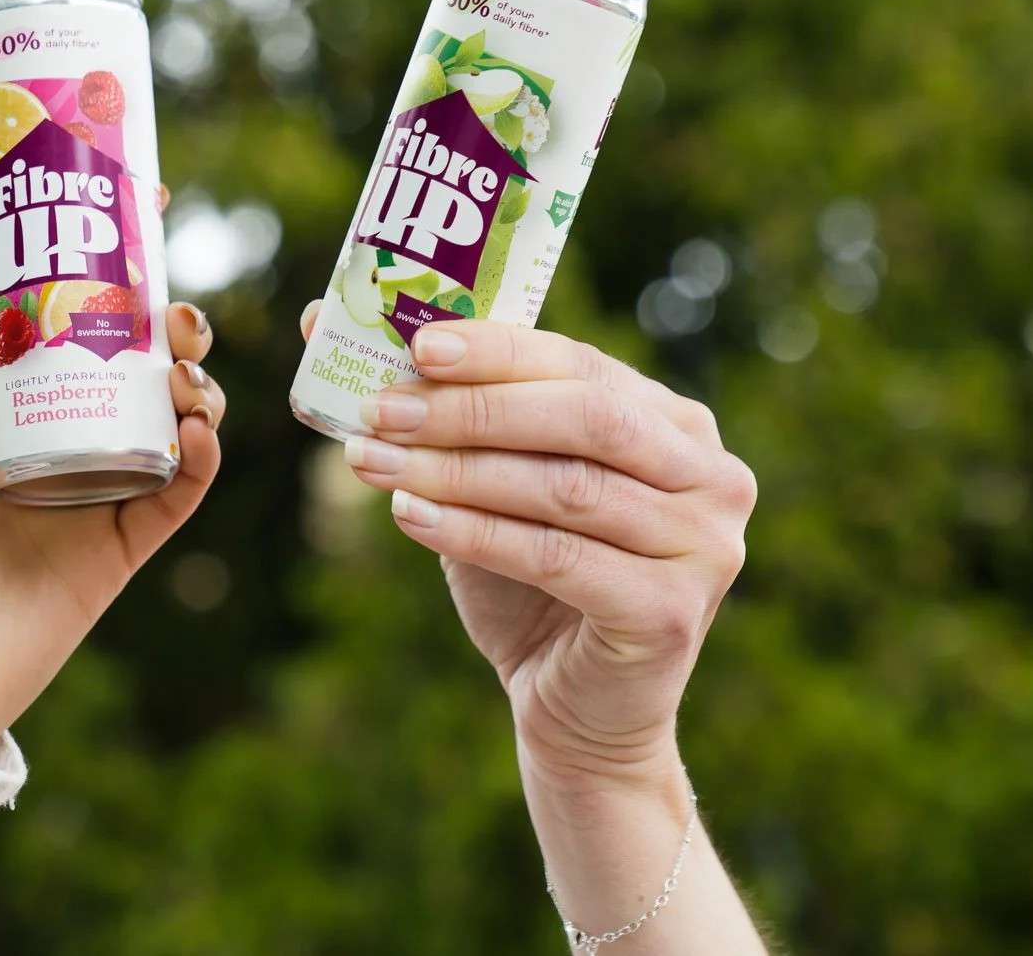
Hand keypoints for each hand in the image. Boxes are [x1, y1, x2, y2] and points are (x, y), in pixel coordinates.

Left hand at [0, 286, 225, 755]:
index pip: (46, 330)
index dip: (89, 277)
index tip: (127, 218)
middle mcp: (44, 448)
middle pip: (121, 366)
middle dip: (160, 324)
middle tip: (173, 308)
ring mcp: (85, 499)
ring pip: (160, 420)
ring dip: (190, 382)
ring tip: (187, 367)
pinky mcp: (115, 555)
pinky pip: (173, 496)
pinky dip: (197, 459)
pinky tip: (195, 430)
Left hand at [304, 303, 754, 793]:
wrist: (578, 714)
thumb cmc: (531, 586)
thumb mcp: (489, 486)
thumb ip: (439, 411)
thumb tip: (322, 319)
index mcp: (677, 426)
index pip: (583, 365)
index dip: (498, 351)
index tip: (415, 345)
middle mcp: (710, 476)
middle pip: (584, 417)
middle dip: (473, 408)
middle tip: (383, 407)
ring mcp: (704, 546)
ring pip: (565, 486)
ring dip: (457, 469)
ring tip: (372, 459)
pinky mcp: (671, 612)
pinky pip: (558, 556)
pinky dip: (475, 533)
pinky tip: (409, 515)